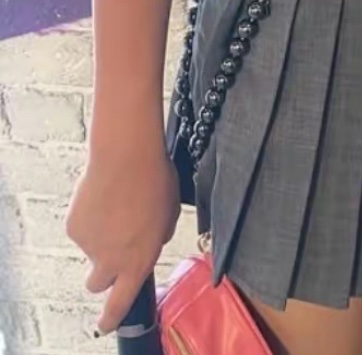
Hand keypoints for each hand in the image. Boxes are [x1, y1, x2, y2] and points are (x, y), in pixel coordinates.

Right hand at [66, 138, 178, 334]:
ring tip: (116, 205)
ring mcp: (90, 246)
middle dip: (103, 273)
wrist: (126, 157)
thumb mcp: (169, 214)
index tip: (107, 323)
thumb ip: (159, 237)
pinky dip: (90, 218)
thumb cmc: (154, 180)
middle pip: (98, 283)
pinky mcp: (74, 229)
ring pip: (91, 250)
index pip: (122, 303)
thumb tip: (152, 238)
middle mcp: (111, 261)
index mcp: (138, 261)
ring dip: (100, 236)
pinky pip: (82, 229)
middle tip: (112, 248)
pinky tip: (103, 197)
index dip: (113, 316)